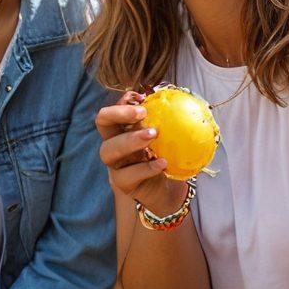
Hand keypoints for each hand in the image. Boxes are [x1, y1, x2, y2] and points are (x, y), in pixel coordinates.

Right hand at [96, 91, 189, 214]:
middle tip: (144, 112)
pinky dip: (146, 167)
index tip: (141, 98)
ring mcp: (115, 165)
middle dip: (120, 113)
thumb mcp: (168, 137)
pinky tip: (163, 162)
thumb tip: (185, 100)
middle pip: (102, 124)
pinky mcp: (122, 183)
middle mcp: (113, 144)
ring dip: (130, 140)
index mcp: (122, 130)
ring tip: (153, 134)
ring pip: (109, 150)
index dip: (121, 103)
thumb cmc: (167, 157)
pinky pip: (127, 175)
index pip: (112, 111)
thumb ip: (169, 120)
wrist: (168, 189)